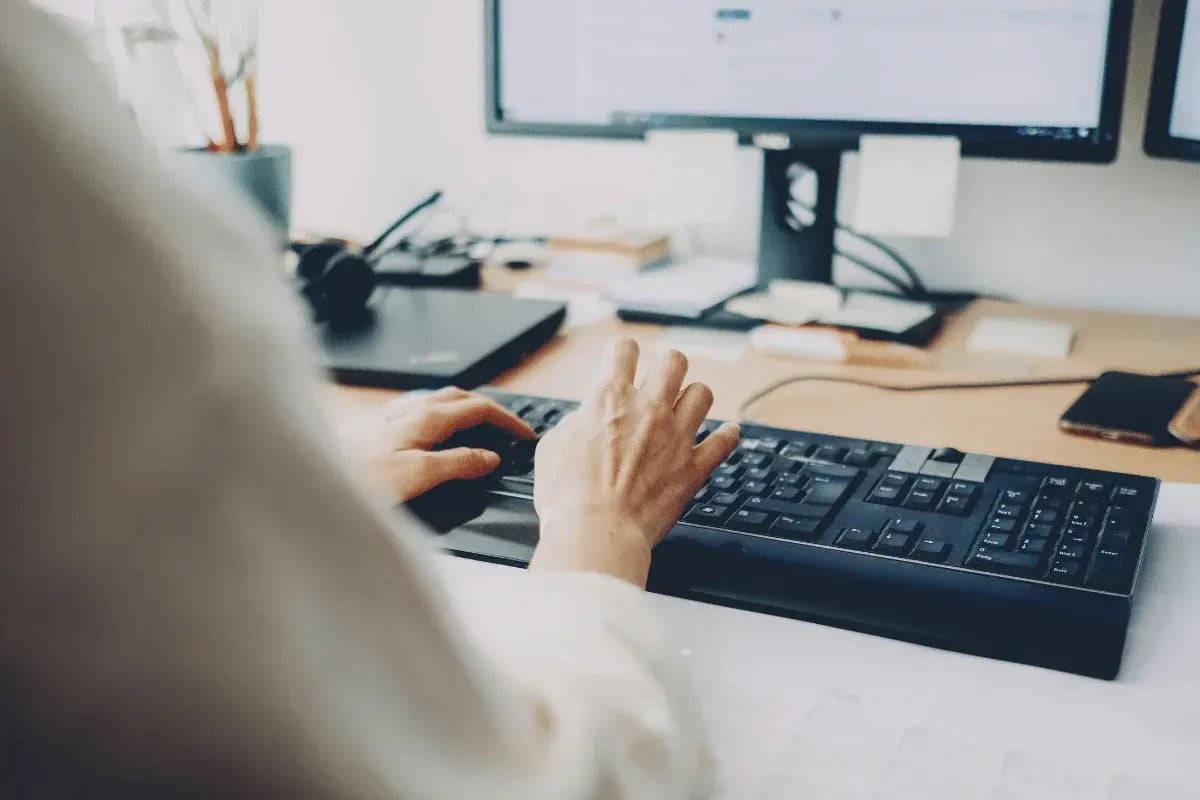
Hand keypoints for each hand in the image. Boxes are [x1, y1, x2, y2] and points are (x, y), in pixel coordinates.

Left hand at [339, 387, 535, 502]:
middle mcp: (408, 409)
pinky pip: (418, 410)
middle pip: (460, 397)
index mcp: (425, 417)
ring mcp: (390, 414)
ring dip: (464, 409)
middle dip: (489, 409)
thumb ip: (457, 463)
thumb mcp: (417, 476)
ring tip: (479, 427)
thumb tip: (489, 457)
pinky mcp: (374, 425)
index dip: (507, 420)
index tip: (524, 435)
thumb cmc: (356, 479)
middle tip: (508, 428)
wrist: (308, 478)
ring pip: (438, 401)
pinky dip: (441, 417)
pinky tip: (433, 432)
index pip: (479, 408)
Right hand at [530, 339, 739, 586]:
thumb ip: (573, 425)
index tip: (624, 360)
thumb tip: (583, 420)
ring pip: (702, 393)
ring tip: (686, 407)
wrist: (596, 533)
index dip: (623, 352)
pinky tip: (726, 434)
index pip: (623, 348)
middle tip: (662, 376)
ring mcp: (675, 437)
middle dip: (667, 364)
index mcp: (607, 399)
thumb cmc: (568, 498)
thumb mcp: (553, 449)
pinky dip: (727, 436)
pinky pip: (724, 442)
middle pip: (673, 361)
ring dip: (694, 397)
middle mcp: (646, 409)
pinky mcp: (693, 468)